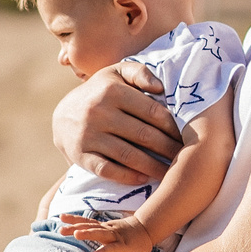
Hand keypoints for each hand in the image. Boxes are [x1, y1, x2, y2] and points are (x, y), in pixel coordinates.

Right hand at [52, 63, 178, 184]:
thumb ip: (140, 73)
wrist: (62, 116)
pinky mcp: (80, 155)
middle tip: (185, 157)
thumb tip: (160, 87)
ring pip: (128, 155)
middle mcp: (98, 112)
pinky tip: (143, 178)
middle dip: (169, 148)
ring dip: (154, 167)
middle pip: (144, 135)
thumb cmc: (101, 92)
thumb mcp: (117, 73)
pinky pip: (108, 169)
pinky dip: (127, 176)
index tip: (188, 136)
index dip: (173, 126)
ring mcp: (88, 135)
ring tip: (171, 172)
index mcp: (112, 90)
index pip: (152, 111)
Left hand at [53, 210, 158, 251]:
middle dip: (75, 227)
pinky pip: (111, 249)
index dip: (75, 220)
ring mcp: (115, 237)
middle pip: (90, 227)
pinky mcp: (123, 246)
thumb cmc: (128, 239)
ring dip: (87, 233)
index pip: (87, 222)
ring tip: (75, 234)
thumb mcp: (113, 245)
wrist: (147, 232)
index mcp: (104, 228)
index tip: (61, 217)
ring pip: (100, 233)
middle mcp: (107, 230)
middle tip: (61, 229)